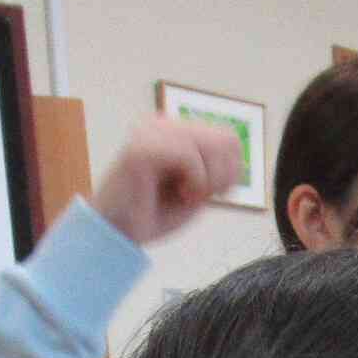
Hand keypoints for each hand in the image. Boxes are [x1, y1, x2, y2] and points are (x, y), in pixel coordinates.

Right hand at [93, 117, 246, 246]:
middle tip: (203, 196)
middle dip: (224, 174)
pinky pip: (191, 156)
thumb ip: (216, 170)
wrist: (116, 233)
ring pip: (212, 144)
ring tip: (189, 195)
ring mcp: (151, 132)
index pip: (227, 136)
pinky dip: (196, 182)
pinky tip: (181, 195)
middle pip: (226, 138)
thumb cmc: (153, 213)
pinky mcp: (143, 148)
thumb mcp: (197, 189)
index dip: (232, 169)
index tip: (213, 193)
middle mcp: (162, 124)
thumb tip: (240, 160)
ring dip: (209, 180)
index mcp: (174, 131)